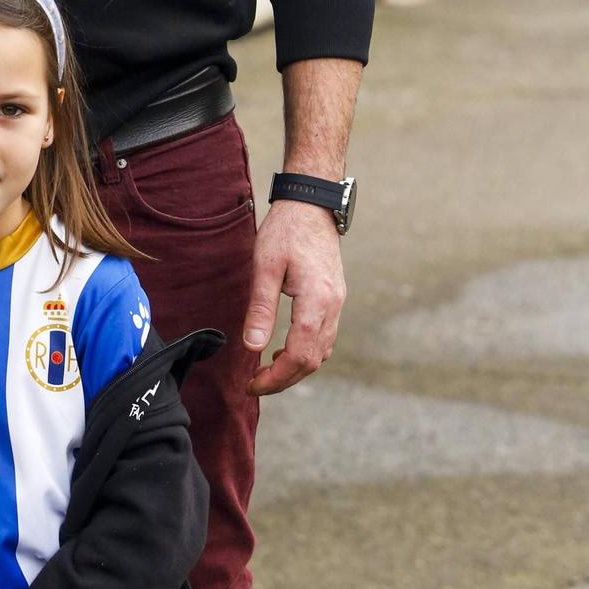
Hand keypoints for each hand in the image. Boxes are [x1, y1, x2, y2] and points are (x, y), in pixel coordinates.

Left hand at [242, 201, 346, 397]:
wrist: (312, 204)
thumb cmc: (286, 230)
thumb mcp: (264, 266)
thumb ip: (260, 308)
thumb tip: (251, 347)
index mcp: (316, 302)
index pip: (300, 356)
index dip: (276, 378)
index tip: (253, 384)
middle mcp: (332, 307)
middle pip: (313, 360)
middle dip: (284, 379)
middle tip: (255, 383)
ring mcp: (337, 303)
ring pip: (322, 351)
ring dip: (296, 367)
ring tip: (267, 369)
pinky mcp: (335, 298)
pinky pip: (325, 337)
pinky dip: (306, 351)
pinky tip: (285, 348)